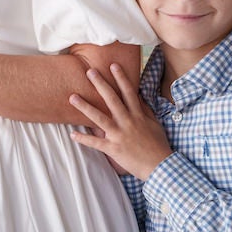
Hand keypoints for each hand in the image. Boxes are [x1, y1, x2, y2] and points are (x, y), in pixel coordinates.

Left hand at [67, 62, 171, 179]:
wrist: (159, 166)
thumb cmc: (158, 145)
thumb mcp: (154, 124)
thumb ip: (144, 110)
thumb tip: (138, 96)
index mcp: (138, 115)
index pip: (129, 92)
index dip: (121, 78)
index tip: (113, 65)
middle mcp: (128, 122)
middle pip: (112, 100)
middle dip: (100, 84)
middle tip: (89, 71)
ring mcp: (119, 135)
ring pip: (99, 118)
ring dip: (85, 107)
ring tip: (72, 97)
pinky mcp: (114, 149)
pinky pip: (96, 143)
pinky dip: (84, 139)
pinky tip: (72, 134)